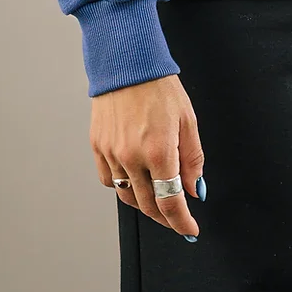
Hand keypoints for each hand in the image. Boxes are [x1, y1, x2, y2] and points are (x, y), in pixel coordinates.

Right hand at [90, 73, 204, 238]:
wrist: (127, 61)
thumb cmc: (160, 86)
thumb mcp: (188, 119)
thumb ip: (192, 159)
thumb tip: (194, 190)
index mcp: (158, 150)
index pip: (170, 202)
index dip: (182, 222)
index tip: (190, 230)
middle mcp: (131, 156)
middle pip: (148, 205)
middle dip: (165, 217)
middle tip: (177, 217)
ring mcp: (111, 153)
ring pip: (127, 196)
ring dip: (144, 203)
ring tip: (157, 198)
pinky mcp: (98, 146)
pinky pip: (109, 180)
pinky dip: (123, 186)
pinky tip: (135, 179)